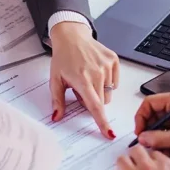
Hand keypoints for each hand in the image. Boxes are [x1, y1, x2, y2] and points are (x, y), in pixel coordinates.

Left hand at [49, 21, 119, 137]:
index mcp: (82, 80)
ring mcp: (107, 66)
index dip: (102, 122)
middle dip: (92, 100)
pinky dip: (107, 81)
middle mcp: (97, 73)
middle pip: (102, 102)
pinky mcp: (113, 60)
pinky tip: (96, 72)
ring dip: (99, 91)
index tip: (109, 134)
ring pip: (109, 93)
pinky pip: (114, 82)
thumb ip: (57, 101)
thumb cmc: (63, 57)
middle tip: (81, 88)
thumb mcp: (55, 79)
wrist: (71, 36)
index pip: (95, 107)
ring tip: (88, 77)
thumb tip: (57, 117)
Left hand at [107, 145, 169, 169]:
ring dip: (124, 167)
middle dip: (135, 158)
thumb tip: (160, 155)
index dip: (150, 158)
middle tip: (136, 167)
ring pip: (121, 159)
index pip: (153, 151)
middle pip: (135, 150)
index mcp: (166, 166)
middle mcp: (149, 168)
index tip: (149, 164)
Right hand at [133, 91, 169, 150]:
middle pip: (154, 114)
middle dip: (150, 130)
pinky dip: (167, 139)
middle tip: (148, 143)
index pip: (150, 102)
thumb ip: (160, 137)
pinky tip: (169, 150)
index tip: (140, 132)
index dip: (141, 117)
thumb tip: (143, 138)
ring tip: (160, 150)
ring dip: (158, 137)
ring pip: (162, 124)